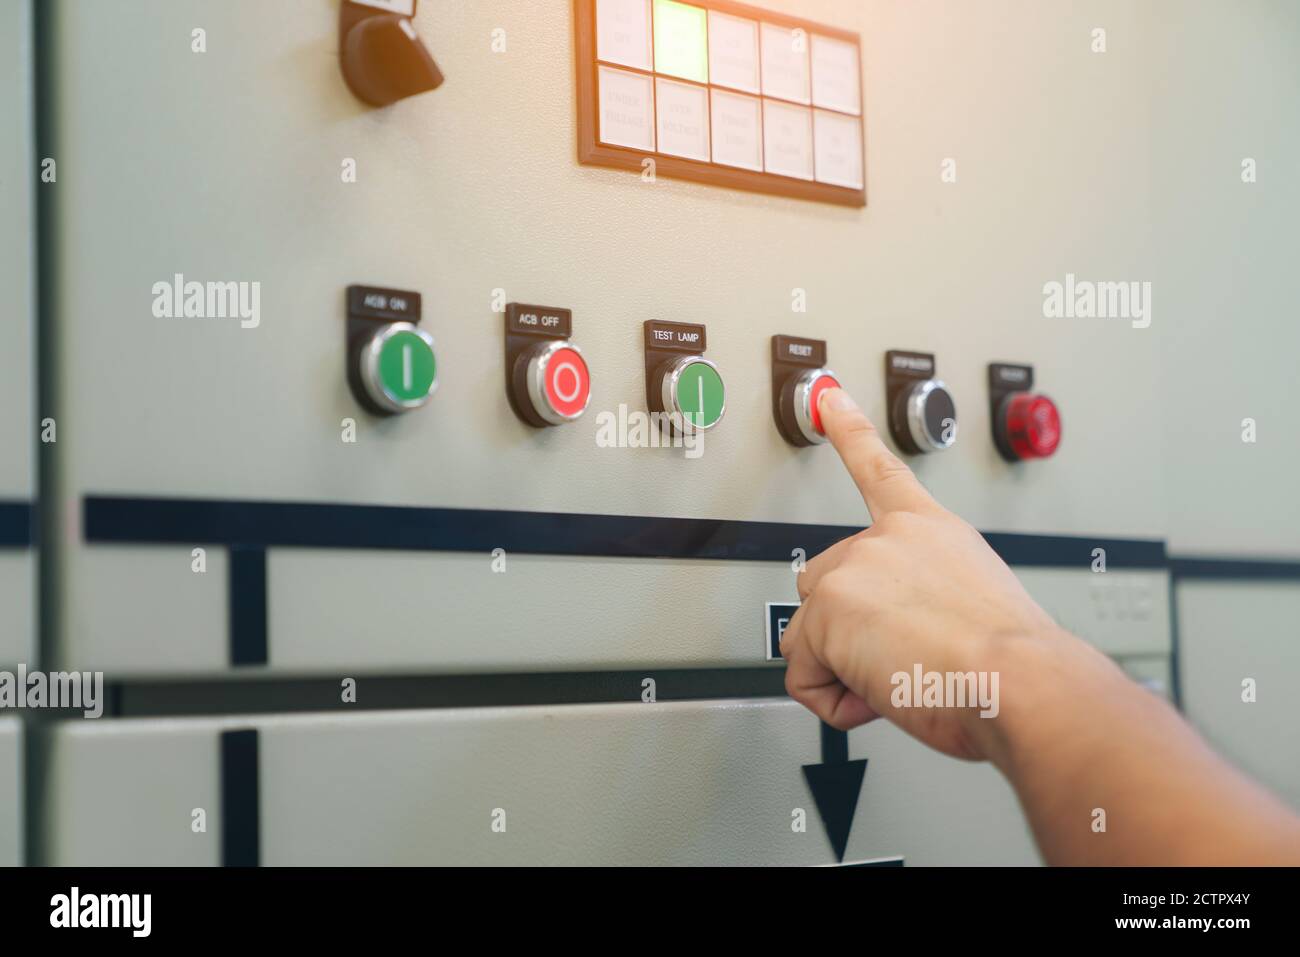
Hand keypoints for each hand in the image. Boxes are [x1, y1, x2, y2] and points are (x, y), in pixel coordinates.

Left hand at [780, 387, 1065, 762]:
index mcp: (931, 531)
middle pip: (825, 587)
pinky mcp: (829, 610)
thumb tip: (910, 642)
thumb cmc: (1012, 666)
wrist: (1020, 681)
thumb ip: (929, 605)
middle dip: (848, 633)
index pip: (880, 470)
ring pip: (809, 635)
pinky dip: (832, 699)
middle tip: (904, 659)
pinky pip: (803, 675)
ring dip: (843, 669)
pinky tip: (879, 694)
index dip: (848, 429)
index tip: (826, 395)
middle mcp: (888, 540)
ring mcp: (854, 569)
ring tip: (900, 676)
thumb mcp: (978, 611)